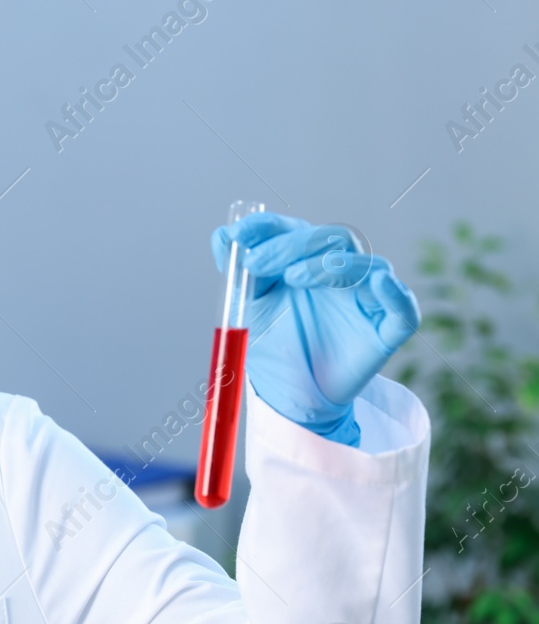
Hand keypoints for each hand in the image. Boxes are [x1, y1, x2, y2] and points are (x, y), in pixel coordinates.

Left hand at [211, 213, 420, 446]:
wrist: (291, 396)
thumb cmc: (275, 346)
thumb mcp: (250, 309)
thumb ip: (240, 274)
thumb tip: (220, 235)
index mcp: (309, 260)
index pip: (295, 230)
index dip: (268, 227)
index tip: (238, 234)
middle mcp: (342, 272)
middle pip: (330, 239)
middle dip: (289, 246)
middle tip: (255, 263)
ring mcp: (369, 297)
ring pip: (365, 264)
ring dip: (329, 264)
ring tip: (293, 277)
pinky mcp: (390, 327)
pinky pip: (402, 306)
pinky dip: (392, 291)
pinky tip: (377, 282)